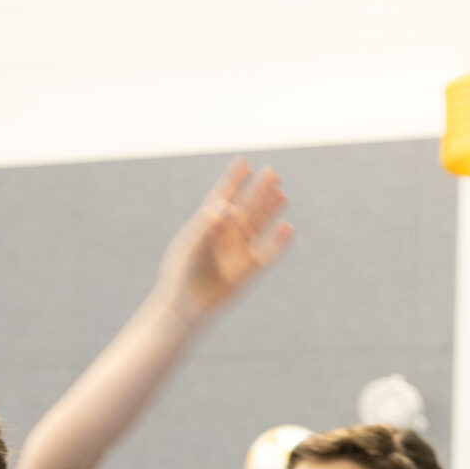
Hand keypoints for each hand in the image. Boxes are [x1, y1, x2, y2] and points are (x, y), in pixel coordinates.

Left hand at [157, 162, 292, 318]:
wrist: (186, 305)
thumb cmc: (182, 274)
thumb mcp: (192, 246)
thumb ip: (208, 225)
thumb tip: (227, 206)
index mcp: (209, 224)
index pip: (224, 196)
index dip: (234, 180)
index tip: (243, 162)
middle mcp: (227, 234)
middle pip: (247, 206)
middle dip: (259, 190)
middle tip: (272, 173)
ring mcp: (240, 250)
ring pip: (260, 224)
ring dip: (270, 209)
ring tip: (281, 193)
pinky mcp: (250, 269)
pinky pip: (269, 252)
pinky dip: (278, 241)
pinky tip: (287, 227)